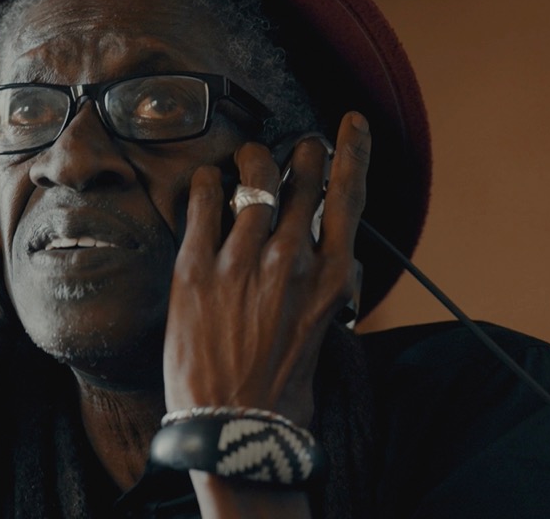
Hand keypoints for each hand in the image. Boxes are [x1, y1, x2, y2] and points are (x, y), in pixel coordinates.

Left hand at [164, 113, 369, 426]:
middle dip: (300, 153)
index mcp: (330, 277)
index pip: (349, 196)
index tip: (351, 122)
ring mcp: (242, 260)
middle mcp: (291, 259)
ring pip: (253, 177)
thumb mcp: (324, 330)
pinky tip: (207, 181)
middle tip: (293, 149)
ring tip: (248, 159)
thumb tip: (334, 257)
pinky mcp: (196, 267)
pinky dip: (207, 180)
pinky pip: (203, 199)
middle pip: (302, 176)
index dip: (353, 150)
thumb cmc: (282, 386)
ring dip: (253, 159)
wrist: (233, 426)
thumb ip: (330, 285)